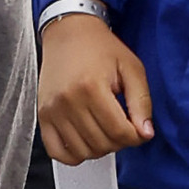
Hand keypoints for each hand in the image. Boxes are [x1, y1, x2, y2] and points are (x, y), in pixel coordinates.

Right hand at [39, 11, 154, 156]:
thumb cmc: (100, 48)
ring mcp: (52, 111)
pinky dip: (74, 155)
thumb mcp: (131, 68)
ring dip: (99, 148)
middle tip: (122, 126)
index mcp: (92, 87)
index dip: (135, 136)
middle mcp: (68, 101)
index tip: (138, 129)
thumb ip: (142, 102)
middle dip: (119, 141)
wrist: (69, 33)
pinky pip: (57, 151)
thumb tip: (145, 133)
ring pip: (82, 152)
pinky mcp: (42, 116)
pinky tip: (85, 140)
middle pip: (101, 144)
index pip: (119, 132)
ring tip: (104, 129)